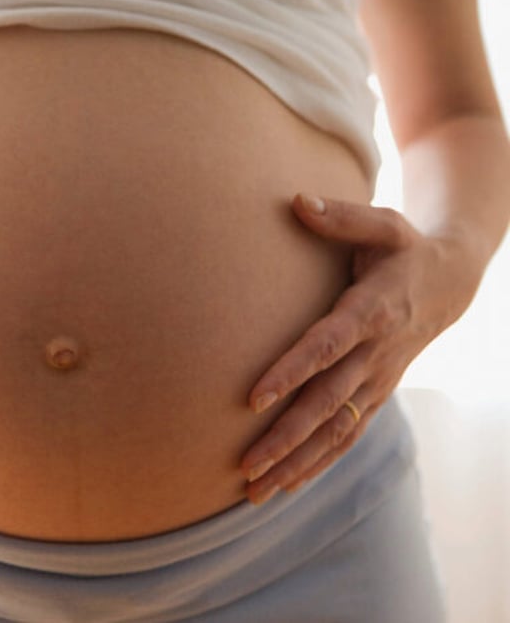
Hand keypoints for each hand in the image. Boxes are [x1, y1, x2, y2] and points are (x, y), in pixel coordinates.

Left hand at [240, 193, 482, 503]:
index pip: (325, 347)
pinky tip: (286, 485)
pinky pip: (348, 437)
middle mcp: (375, 355)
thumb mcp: (383, 224)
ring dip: (296, 464)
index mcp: (371, 312)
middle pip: (326, 405)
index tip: (251, 398)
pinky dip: (319, 464)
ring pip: (337, 433)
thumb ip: (341, 216)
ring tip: (254, 493)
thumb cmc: (403, 248)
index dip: (290, 372)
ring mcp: (378, 382)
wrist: (451, 281)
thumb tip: (296, 201)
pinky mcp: (376, 395)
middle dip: (285, 439)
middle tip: (243, 467)